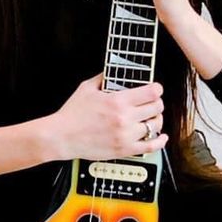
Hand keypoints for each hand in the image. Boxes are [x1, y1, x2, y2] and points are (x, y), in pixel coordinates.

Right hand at [52, 71, 167, 160]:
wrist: (62, 137)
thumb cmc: (72, 115)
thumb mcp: (86, 88)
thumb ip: (103, 78)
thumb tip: (113, 71)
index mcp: (117, 101)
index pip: (151, 92)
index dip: (156, 88)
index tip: (155, 88)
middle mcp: (124, 118)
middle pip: (157, 107)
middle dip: (157, 102)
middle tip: (152, 102)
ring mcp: (126, 135)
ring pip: (156, 125)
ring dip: (156, 119)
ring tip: (151, 117)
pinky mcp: (124, 149)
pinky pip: (151, 146)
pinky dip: (159, 141)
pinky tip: (160, 136)